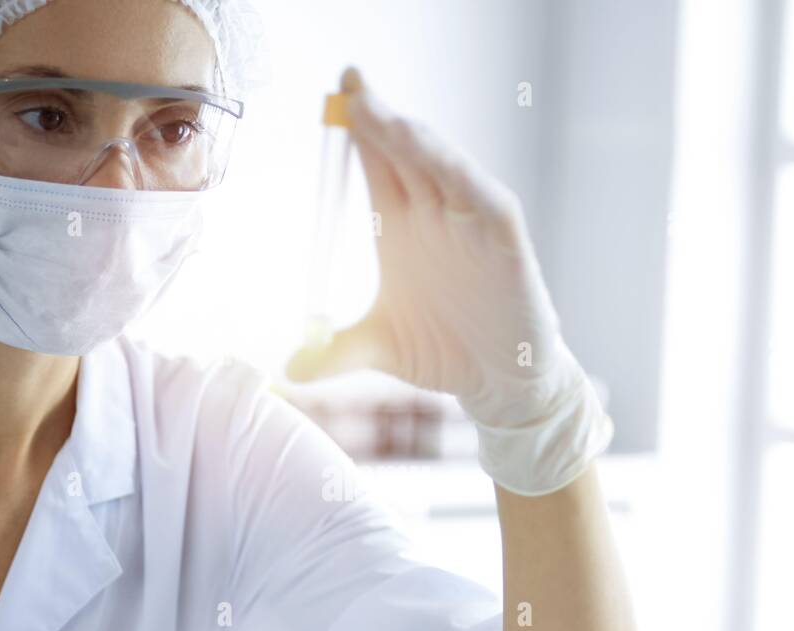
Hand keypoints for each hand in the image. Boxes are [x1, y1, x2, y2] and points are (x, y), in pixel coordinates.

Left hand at [286, 67, 612, 495]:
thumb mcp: (379, 349)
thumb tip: (287, 370)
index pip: (374, 161)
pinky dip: (463, 177)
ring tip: (379, 114)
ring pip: (442, 166)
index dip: (355, 128)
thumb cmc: (445, 352)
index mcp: (400, 225)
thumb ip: (335, 354)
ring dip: (412, 139)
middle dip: (377, 116)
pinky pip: (485, 200)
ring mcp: (471, 223)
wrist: (499, 383)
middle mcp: (434, 213)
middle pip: (403, 150)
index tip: (330, 97)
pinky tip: (438, 160)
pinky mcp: (506, 243)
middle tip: (348, 83)